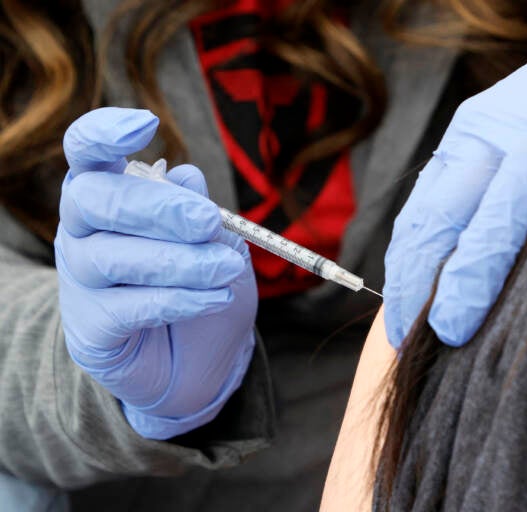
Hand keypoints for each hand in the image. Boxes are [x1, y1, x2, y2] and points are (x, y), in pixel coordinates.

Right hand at [56, 107, 257, 438]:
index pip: (86, 151)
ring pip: (112, 258)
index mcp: (110, 193)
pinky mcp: (90, 328)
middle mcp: (82, 230)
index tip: (145, 125)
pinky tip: (215, 298)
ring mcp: (80, 280)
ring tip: (227, 268)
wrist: (196, 361)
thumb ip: (199, 209)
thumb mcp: (215, 242)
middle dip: (157, 207)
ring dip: (179, 261)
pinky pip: (127, 307)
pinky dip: (178, 299)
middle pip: (95, 200)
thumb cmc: (201, 286)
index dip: (104, 132)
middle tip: (209, 221)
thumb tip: (186, 176)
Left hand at [384, 0, 526, 347]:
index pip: (422, 218)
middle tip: (432, 339)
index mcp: (466, 147)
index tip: (402, 331)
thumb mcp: (500, 151)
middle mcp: (501, 138)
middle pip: (455, 208)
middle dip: (434, 280)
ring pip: (514, 190)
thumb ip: (474, 208)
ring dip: (484, 260)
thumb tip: (444, 291)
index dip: (407, 278)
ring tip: (463, 322)